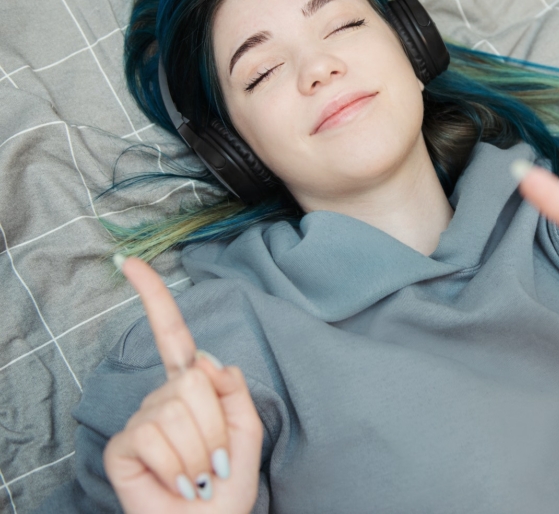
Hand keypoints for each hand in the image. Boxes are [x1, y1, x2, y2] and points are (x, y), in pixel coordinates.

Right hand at [103, 257, 262, 512]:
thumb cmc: (227, 484)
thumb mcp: (248, 431)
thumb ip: (234, 390)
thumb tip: (206, 361)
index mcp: (192, 385)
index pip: (171, 333)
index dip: (152, 296)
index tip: (128, 262)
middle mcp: (163, 395)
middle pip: (193, 378)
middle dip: (215, 422)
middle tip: (215, 457)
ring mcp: (140, 418)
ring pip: (178, 410)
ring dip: (200, 449)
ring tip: (198, 473)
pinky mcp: (122, 446)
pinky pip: (155, 435)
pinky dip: (177, 464)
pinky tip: (176, 481)